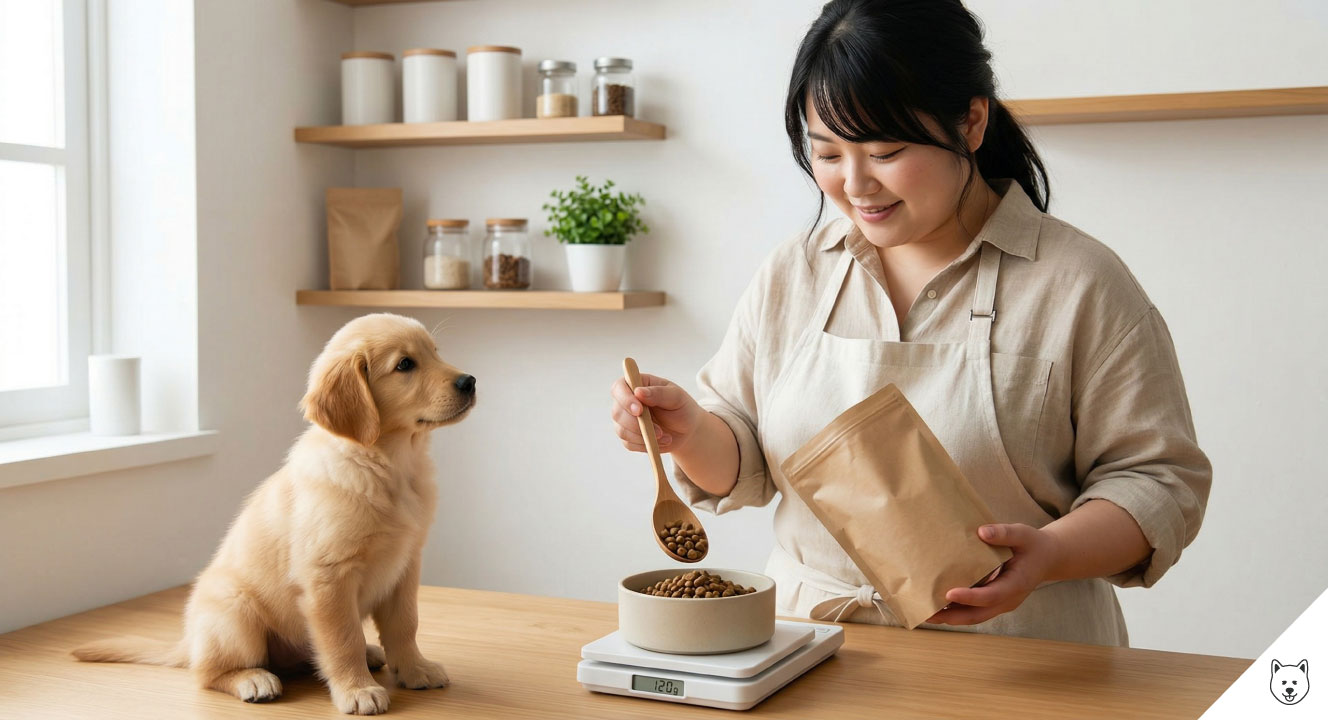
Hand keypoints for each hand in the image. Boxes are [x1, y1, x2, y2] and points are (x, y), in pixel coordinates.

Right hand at [610, 373, 703, 453]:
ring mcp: (625, 419)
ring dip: (644, 437)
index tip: (639, 410)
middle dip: (636, 424)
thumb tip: (638, 392)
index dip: (625, 399)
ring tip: (666, 437)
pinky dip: (645, 445)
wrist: (687, 429)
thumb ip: (659, 393)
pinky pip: (629, 443)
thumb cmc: (682, 408)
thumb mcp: (676, 397)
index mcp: (637, 384)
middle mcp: (627, 401)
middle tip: (659, 432)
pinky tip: (661, 442)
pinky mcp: (628, 436)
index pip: (619, 387)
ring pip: (622, 430)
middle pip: (617, 412)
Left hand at [926, 523, 1062, 625]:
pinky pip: (975, 611)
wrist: (1047, 558)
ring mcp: (1001, 604)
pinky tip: (937, 607)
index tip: (948, 593)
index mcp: (1016, 584)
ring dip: (951, 618)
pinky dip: (956, 612)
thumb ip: (1004, 533)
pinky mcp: (994, 602)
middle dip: (952, 616)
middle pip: (978, 614)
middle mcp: (1008, 599)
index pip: (991, 595)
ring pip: (974, 617)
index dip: (970, 597)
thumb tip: (982, 532)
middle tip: (927, 614)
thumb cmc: (1033, 545)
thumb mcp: (1023, 534)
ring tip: (925, 615)